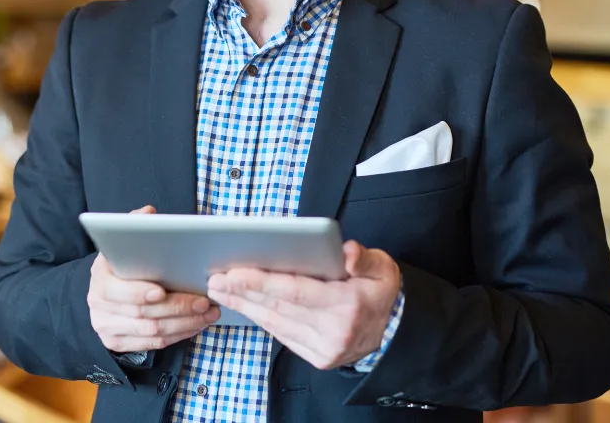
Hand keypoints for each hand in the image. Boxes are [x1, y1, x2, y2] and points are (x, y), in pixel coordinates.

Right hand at [88, 205, 221, 352]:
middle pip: (141, 314)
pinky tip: (196, 324)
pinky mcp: (118, 342)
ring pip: (151, 332)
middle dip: (176, 308)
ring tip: (208, 313)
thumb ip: (134, 226)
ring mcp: (107, 327)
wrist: (103, 293)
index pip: (115, 291)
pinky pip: (153, 344)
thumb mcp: (122, 244)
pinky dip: (178, 335)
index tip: (161, 291)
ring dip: (184, 324)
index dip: (138, 293)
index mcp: (99, 277)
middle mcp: (98, 305)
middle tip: (203, 301)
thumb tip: (148, 213)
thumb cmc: (121, 265)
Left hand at [206, 240, 400, 369]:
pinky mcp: (317, 357)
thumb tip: (347, 252)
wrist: (394, 333)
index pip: (296, 291)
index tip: (234, 271)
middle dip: (243, 292)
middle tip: (216, 279)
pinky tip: (245, 306)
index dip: (262, 281)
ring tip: (221, 291)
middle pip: (279, 307)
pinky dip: (261, 319)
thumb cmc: (380, 293)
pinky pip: (282, 335)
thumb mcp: (383, 267)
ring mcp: (324, 347)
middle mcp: (334, 330)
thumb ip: (365, 257)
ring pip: (276, 323)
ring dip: (245, 306)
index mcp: (349, 304)